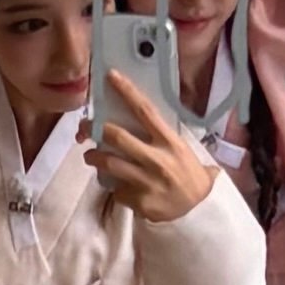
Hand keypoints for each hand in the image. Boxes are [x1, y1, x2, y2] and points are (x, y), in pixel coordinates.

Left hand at [80, 72, 214, 223]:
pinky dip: (113, 185)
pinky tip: (118, 185)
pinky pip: (116, 189)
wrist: (198, 208)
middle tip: (86, 128)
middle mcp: (158, 159)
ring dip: (93, 157)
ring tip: (90, 156)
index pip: (145, 111)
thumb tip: (133, 114)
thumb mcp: (179, 148)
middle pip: (118, 136)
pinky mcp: (139, 200)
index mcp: (170, 141)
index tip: (111, 76)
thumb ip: (158, 134)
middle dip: (96, 129)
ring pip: (109, 163)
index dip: (127, 91)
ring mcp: (147, 181)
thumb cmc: (187, 172)